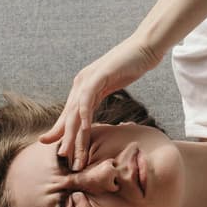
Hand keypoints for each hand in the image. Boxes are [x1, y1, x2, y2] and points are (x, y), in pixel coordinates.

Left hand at [39, 36, 162, 170]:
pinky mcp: (98, 75)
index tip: (62, 151)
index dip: (63, 133)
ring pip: (76, 111)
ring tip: (72, 152)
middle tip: (66, 159)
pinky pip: (87, 98)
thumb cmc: (131, 66)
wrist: (144, 48)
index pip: (71, 114)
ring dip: (73, 134)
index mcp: (83, 86)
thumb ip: (99, 97)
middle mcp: (81, 83)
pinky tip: (85, 129)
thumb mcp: (111, 86)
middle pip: (70, 116)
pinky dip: (85, 114)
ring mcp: (88, 78)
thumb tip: (94, 111)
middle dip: (66, 139)